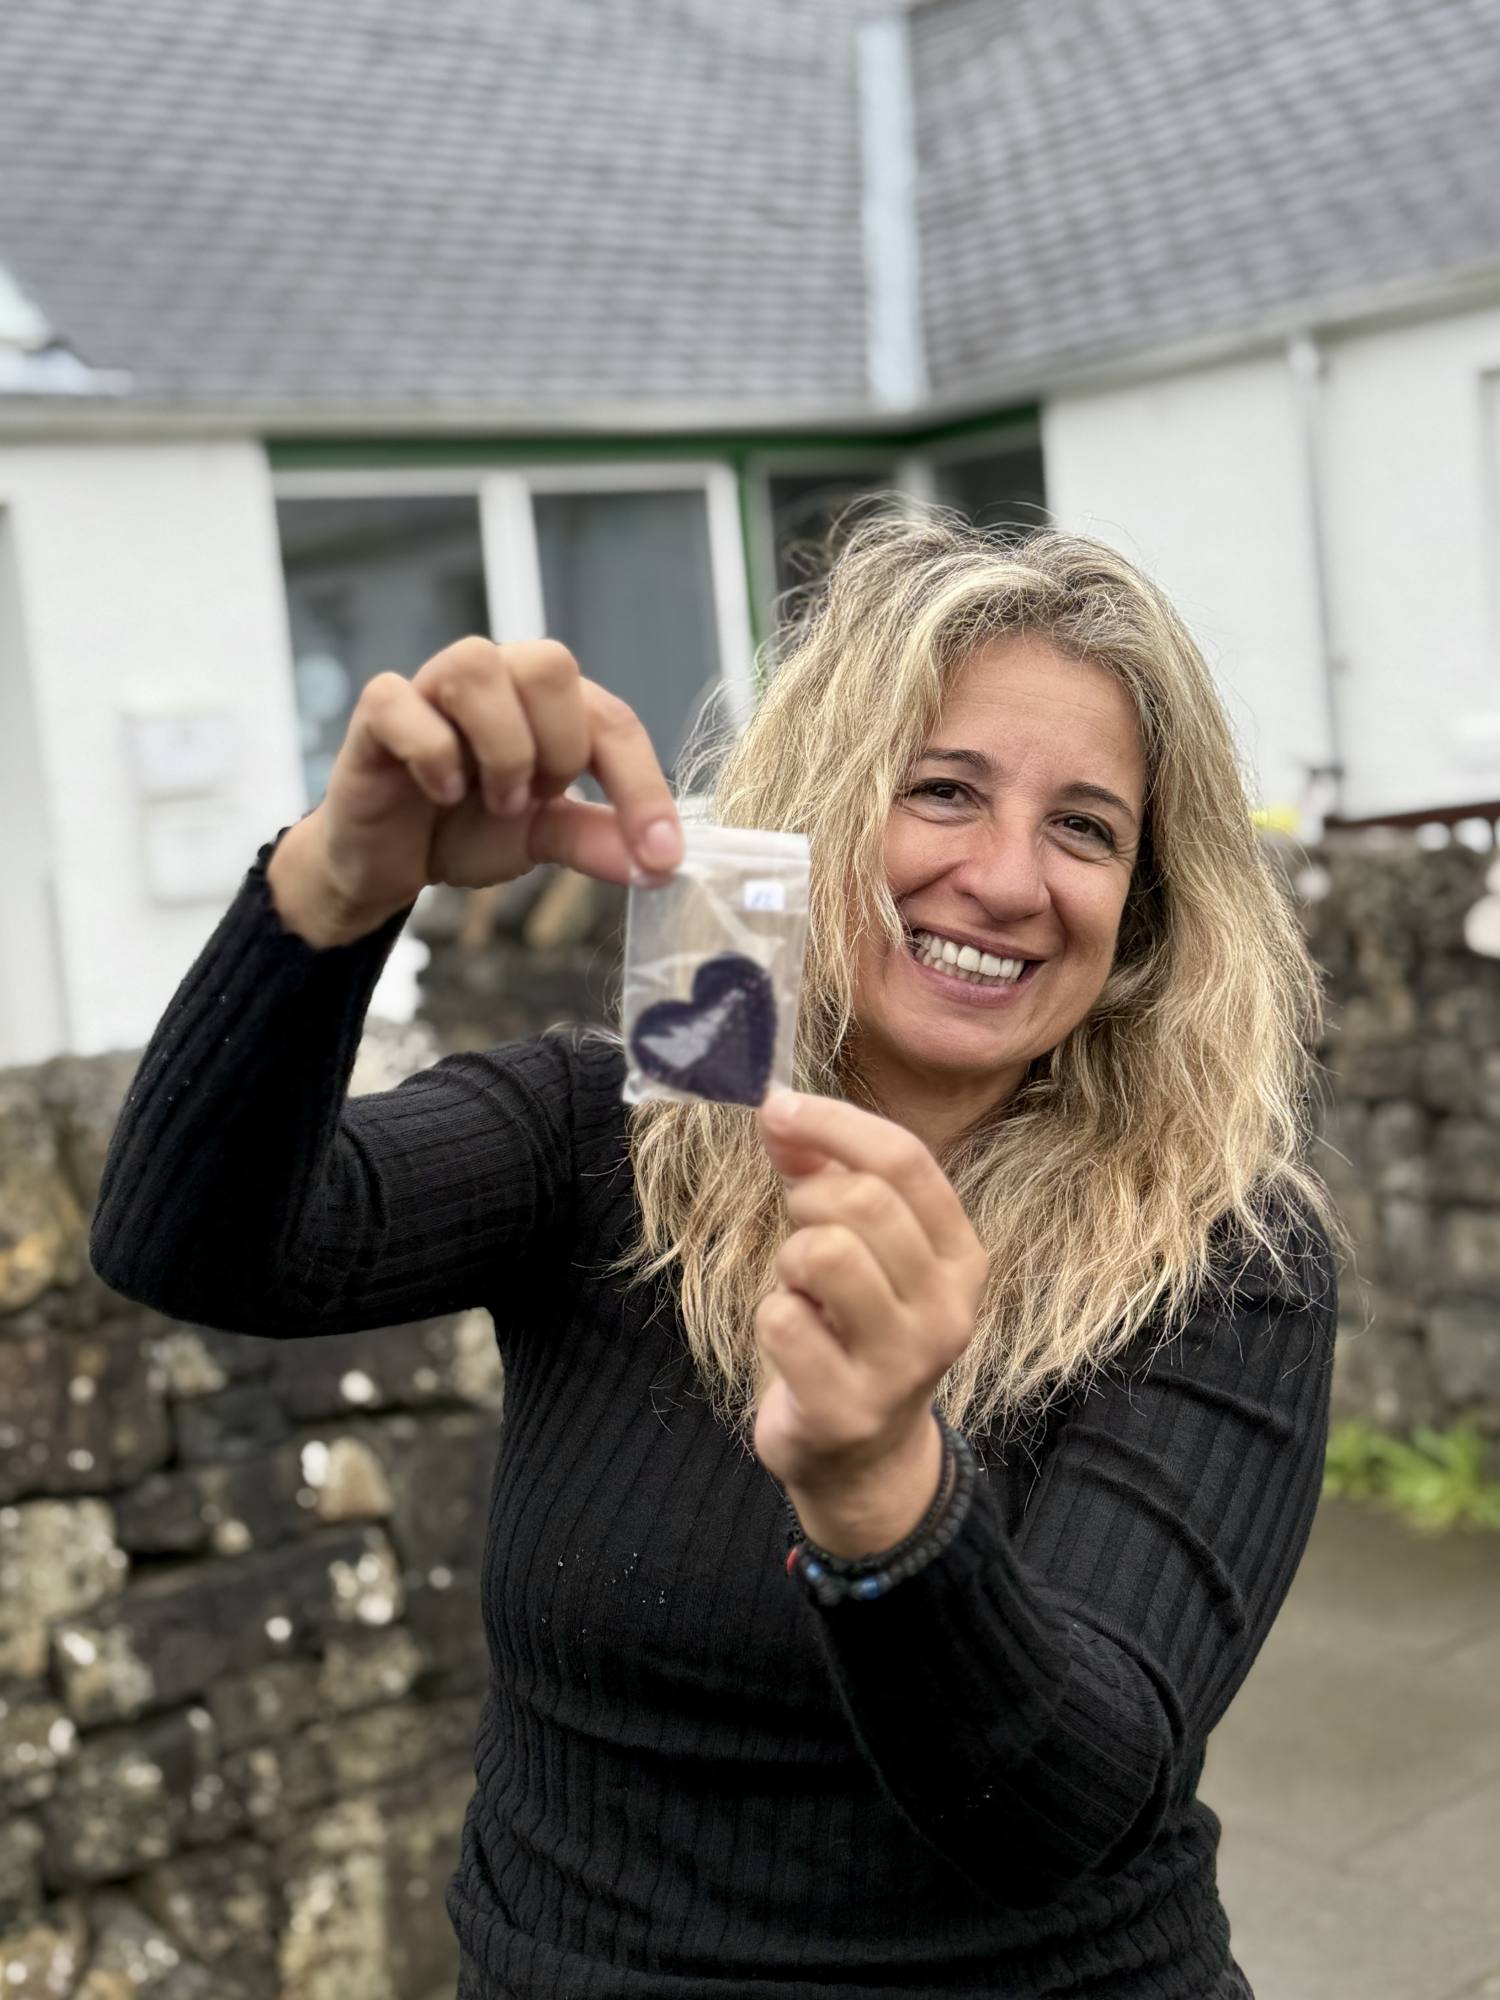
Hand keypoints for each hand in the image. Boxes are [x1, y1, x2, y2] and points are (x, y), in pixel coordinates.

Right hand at [270, 638, 681, 943]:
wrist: (390, 862)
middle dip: (557, 749)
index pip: (613, 720)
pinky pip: (402, 702)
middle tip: (534, 800)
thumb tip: (663, 866)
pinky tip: (440, 793)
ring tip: (492, 799)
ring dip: (500, 747)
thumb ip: (600, 841)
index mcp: (548, 701)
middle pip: (552, 664)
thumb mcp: (544, 838)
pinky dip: (432, 754)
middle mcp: (496, 677)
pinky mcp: (377, 710)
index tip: (659, 856)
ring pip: (478, 665)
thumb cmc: (467, 827)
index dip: (642, 788)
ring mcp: (431, 685)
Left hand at [753, 1091, 987, 1555]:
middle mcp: (947, 1309)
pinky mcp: (846, 1408)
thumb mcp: (862, 1249)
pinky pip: (783, 1319)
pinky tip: (792, 1342)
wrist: (862, 1459)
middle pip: (862, 1201)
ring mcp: (901, 1364)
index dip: (833, 1121)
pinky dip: (771, 1317)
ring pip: (825, 1252)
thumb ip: (828, 1174)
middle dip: (806, 1201)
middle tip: (798, 1234)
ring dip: (790, 1260)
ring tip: (801, 1291)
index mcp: (961, 1258)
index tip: (777, 1108)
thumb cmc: (853, 1331)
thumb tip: (779, 1111)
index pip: (906, 1160)